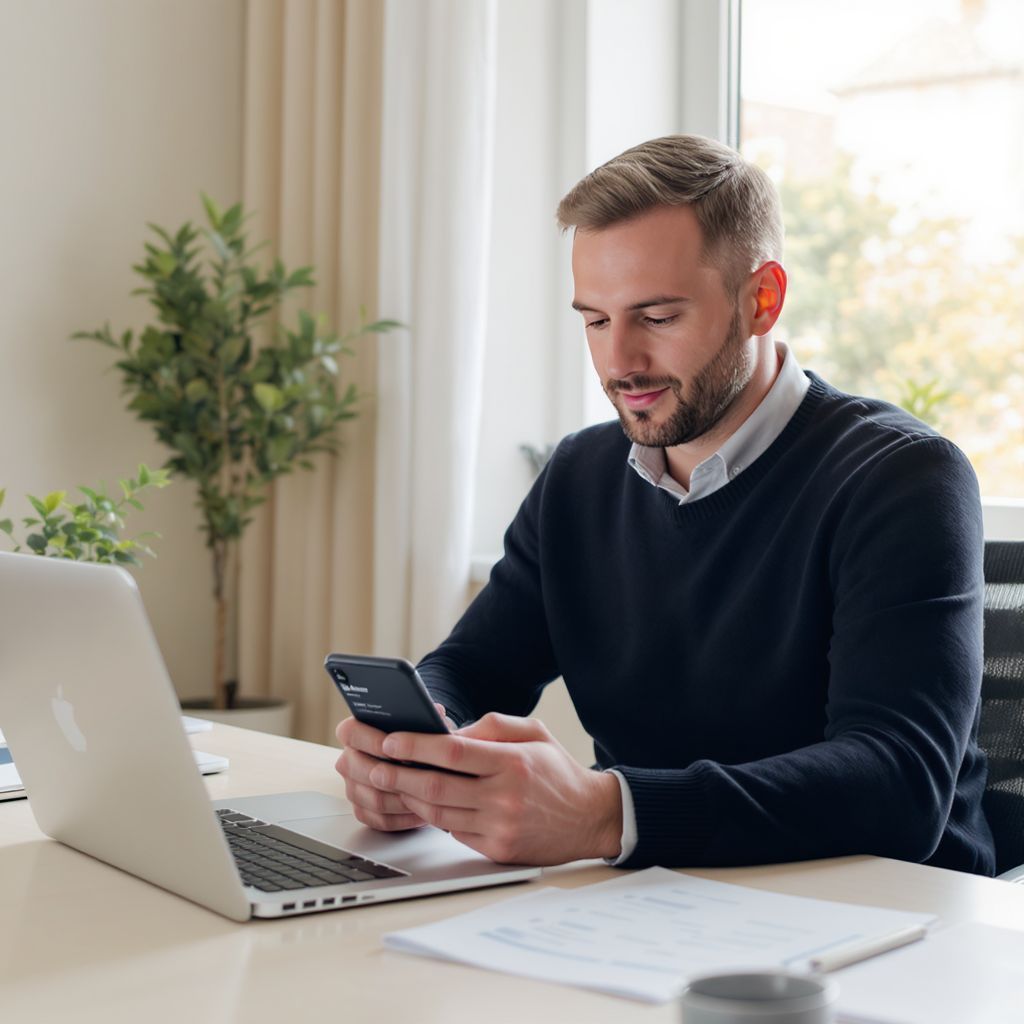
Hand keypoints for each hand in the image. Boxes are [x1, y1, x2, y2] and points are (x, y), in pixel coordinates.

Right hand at [334, 704, 453, 831]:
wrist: (419, 760)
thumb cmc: (418, 737)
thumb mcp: (423, 720)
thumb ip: (424, 715)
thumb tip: (436, 713)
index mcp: (355, 733)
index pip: (349, 732)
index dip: (369, 739)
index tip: (392, 745)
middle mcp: (349, 760)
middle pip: (357, 769)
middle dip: (389, 773)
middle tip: (414, 775)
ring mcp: (353, 787)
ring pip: (371, 798)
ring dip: (400, 798)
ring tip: (424, 797)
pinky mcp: (363, 811)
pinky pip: (378, 820)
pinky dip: (402, 818)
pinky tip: (421, 812)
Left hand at [365, 712, 623, 865]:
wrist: (590, 818)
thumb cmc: (557, 770)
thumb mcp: (533, 732)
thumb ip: (492, 727)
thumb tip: (451, 732)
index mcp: (511, 762)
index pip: (452, 753)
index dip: (416, 746)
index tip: (391, 740)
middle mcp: (504, 797)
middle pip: (436, 786)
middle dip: (398, 774)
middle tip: (374, 765)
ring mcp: (500, 827)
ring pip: (438, 813)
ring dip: (409, 798)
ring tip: (389, 782)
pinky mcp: (497, 850)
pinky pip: (454, 832)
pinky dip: (434, 817)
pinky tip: (421, 803)